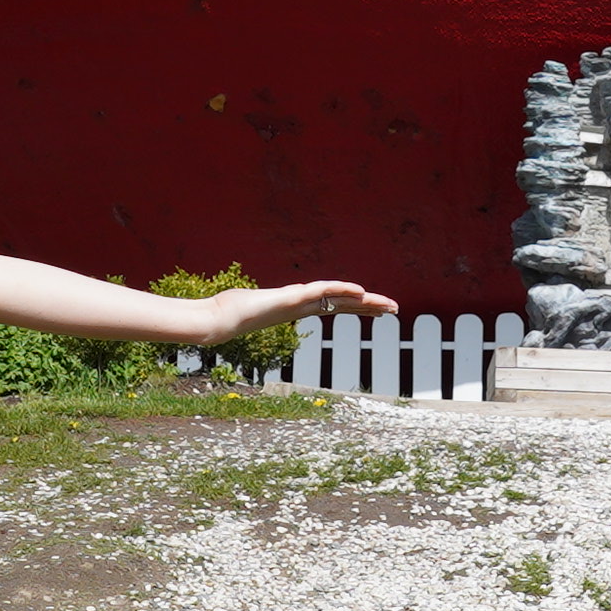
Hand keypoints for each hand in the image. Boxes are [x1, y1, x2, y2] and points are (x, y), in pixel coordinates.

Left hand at [175, 278, 396, 343]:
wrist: (215, 321)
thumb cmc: (226, 313)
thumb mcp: (247, 303)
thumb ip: (252, 302)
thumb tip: (243, 303)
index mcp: (296, 308)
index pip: (333, 306)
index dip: (355, 307)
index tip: (376, 308)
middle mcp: (301, 308)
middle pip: (343, 306)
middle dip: (369, 308)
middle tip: (395, 310)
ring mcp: (297, 305)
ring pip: (338, 301)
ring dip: (365, 303)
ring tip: (388, 306)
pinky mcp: (289, 300)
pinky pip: (321, 292)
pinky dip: (341, 290)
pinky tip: (358, 289)